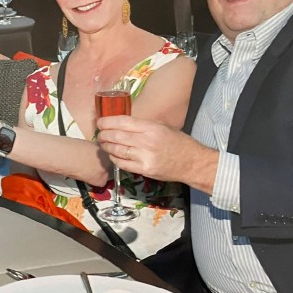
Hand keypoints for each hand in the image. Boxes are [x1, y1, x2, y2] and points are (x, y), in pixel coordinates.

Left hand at [96, 115, 217, 193]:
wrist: (192, 163)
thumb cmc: (178, 142)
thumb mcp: (162, 127)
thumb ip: (143, 125)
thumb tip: (121, 123)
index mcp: (151, 128)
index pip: (123, 122)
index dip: (107, 122)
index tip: (99, 122)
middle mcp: (147, 142)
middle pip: (116, 136)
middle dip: (103, 135)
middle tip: (99, 134)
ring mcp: (145, 157)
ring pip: (117, 150)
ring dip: (106, 147)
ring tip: (103, 144)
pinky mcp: (144, 170)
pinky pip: (122, 164)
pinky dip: (114, 159)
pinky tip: (113, 155)